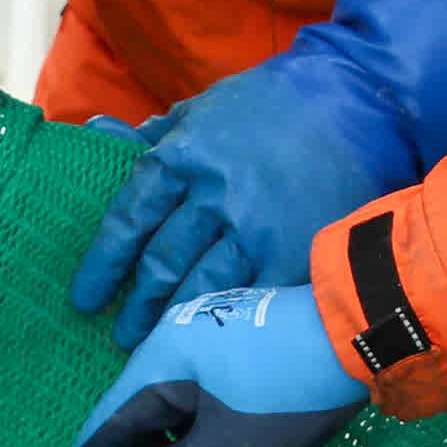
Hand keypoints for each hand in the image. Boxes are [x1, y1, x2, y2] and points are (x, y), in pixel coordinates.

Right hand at [55, 283, 368, 446]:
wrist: (363, 331)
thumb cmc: (285, 391)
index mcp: (158, 361)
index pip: (105, 425)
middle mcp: (175, 341)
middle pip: (142, 417)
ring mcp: (211, 337)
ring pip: (181, 409)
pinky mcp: (244, 343)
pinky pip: (210, 396)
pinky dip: (215, 431)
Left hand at [70, 0, 446, 340]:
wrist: (360, 102)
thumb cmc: (274, 106)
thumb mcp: (205, 109)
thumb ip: (154, 135)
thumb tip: (96, 135)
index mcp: (184, 156)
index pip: (128, 218)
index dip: (103, 263)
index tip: (86, 295)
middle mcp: (214, 194)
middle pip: (161, 261)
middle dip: (136, 303)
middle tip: (120, 332)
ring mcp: (257, 227)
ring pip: (201, 286)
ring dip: (173, 321)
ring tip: (157, 343)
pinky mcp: (296, 250)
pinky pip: (253, 296)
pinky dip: (228, 319)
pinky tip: (215, 338)